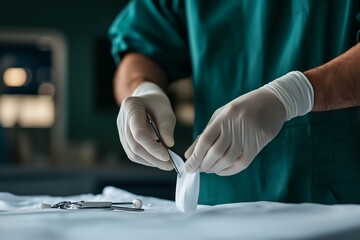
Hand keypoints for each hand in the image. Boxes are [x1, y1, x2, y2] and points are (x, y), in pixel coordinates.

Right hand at [117, 82, 175, 169]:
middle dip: (153, 158)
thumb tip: (169, 145)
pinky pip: (133, 153)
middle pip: (135, 145)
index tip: (166, 157)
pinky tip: (158, 160)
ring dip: (150, 161)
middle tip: (170, 165)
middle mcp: (122, 120)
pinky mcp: (124, 139)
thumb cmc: (157, 104)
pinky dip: (146, 159)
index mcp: (131, 107)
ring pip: (132, 152)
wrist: (147, 100)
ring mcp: (120, 130)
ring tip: (166, 164)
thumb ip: (167, 126)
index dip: (152, 147)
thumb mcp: (166, 111)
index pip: (139, 133)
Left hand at [184, 71, 313, 175]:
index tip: (188, 166)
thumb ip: (206, 134)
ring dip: (215, 168)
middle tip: (197, 169)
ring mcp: (248, 135)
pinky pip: (241, 163)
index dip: (195, 156)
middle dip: (203, 164)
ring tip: (208, 169)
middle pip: (216, 152)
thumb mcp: (221, 115)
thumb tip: (190, 154)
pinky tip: (221, 170)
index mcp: (224, 116)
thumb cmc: (242, 108)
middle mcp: (235, 125)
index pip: (205, 140)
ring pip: (228, 159)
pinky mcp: (258, 144)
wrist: (273, 101)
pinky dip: (229, 170)